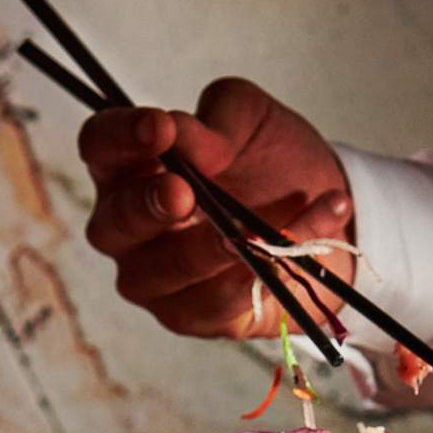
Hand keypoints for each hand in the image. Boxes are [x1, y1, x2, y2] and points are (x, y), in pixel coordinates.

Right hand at [79, 77, 352, 338]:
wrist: (332, 217)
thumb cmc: (272, 161)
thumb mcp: (255, 120)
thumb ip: (220, 117)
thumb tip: (186, 137)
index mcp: (131, 165)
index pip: (100, 146)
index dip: (121, 137)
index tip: (160, 128)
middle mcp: (128, 226)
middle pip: (114, 222)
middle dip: (149, 206)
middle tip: (184, 192)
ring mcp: (154, 278)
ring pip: (168, 269)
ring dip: (220, 246)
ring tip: (264, 228)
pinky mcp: (190, 316)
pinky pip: (217, 300)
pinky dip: (262, 272)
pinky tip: (294, 249)